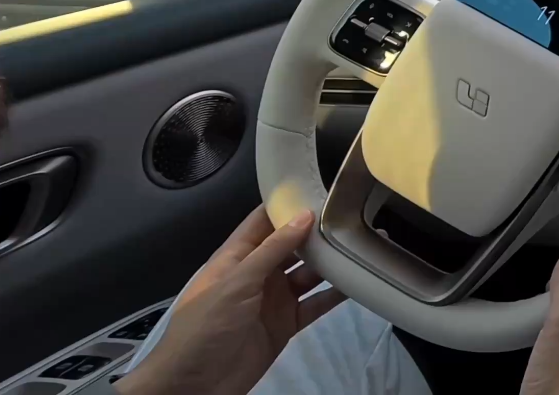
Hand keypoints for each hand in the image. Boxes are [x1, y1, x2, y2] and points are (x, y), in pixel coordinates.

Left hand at [118, 206, 343, 394]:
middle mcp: (258, 274)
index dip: (287, 204)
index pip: (263, 222)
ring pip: (309, 273)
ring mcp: (274, 300)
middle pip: (292, 246)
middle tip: (354, 213)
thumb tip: (305, 214)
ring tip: (364, 243)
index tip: (320, 184)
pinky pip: (316, 304)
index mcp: (237, 258)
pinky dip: (336, 294)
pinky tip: (360, 281)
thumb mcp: (236, 283)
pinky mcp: (287, 324)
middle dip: (318, 231)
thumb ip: (272, 250)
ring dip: (332, 262)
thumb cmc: (205, 326)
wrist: (194, 384)